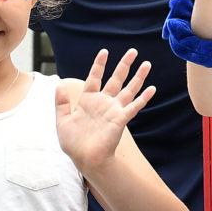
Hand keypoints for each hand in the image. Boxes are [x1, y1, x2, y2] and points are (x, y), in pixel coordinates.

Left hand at [55, 49, 156, 176]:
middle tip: (133, 51)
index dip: (99, 65)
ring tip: (147, 64)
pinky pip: (134, 106)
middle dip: (124, 65)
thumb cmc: (74, 144)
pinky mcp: (121, 119)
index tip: (105, 52)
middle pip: (116, 79)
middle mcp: (103, 103)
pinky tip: (152, 88)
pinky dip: (143, 98)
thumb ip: (61, 103)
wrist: (85, 159)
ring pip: (128, 89)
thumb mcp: (62, 121)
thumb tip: (59, 84)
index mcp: (88, 101)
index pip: (95, 78)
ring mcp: (113, 110)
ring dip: (138, 77)